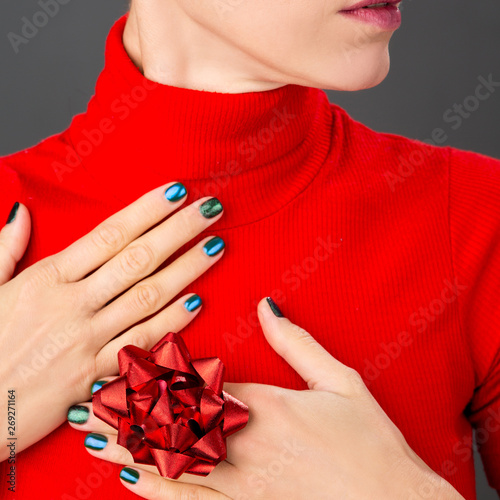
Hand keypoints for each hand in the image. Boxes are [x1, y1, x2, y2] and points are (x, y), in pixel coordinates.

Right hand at [0, 182, 224, 460]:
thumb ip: (5, 247)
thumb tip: (23, 210)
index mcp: (47, 279)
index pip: (109, 234)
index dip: (147, 210)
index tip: (178, 191)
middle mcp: (72, 305)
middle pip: (138, 259)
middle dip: (180, 230)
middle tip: (212, 208)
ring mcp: (87, 341)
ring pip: (149, 297)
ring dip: (188, 270)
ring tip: (216, 246)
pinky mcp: (96, 375)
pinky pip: (142, 343)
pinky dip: (172, 322)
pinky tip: (198, 302)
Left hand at [69, 297, 464, 499]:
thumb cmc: (370, 443)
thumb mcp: (342, 382)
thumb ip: (298, 344)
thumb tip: (267, 306)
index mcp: (266, 405)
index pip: (200, 384)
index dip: (158, 375)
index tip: (124, 365)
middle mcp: (246, 444)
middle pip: (174, 422)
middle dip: (129, 410)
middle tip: (89, 398)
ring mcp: (242, 484)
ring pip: (172, 462)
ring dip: (129, 446)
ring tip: (92, 434)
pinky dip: (157, 491)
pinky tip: (130, 480)